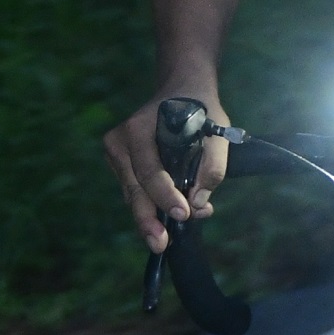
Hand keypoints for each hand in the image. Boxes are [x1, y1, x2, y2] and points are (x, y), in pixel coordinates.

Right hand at [102, 88, 232, 253]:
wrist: (182, 89)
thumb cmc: (200, 110)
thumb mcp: (217, 132)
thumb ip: (212, 167)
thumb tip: (199, 202)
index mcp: (138, 129)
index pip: (149, 170)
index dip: (165, 195)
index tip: (183, 214)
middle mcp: (119, 141)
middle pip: (134, 189)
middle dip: (148, 220)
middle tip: (161, 245)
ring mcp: (115, 154)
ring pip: (132, 195)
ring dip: (152, 217)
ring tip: (167, 239)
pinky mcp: (119, 165)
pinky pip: (133, 191)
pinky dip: (150, 206)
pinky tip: (167, 218)